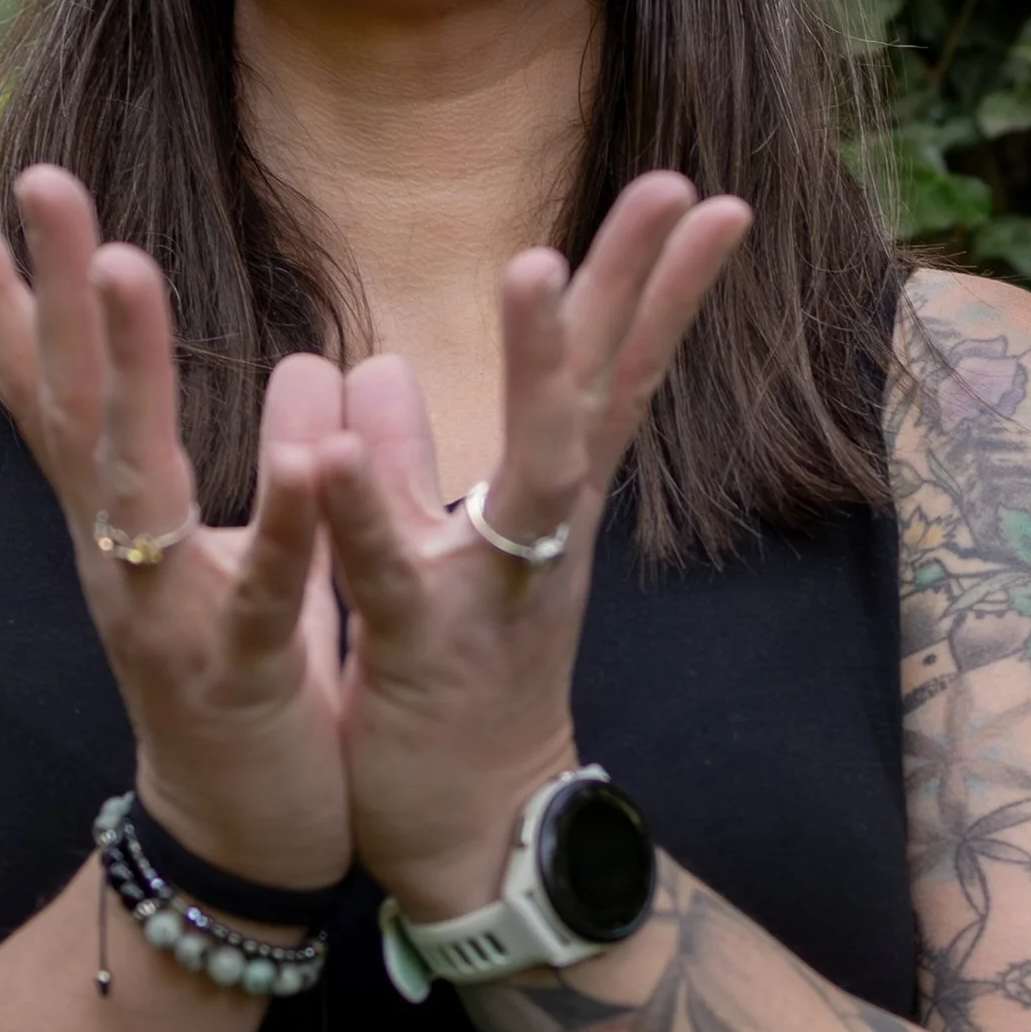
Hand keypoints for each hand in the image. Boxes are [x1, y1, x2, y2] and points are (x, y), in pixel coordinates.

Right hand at [0, 171, 351, 890]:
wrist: (243, 845)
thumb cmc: (243, 685)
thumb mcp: (244, 557)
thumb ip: (267, 460)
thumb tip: (302, 362)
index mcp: (119, 521)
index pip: (49, 388)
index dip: (0, 296)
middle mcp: (119, 556)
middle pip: (75, 405)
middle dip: (52, 290)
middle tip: (39, 178)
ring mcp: (167, 616)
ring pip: (138, 482)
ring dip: (136, 372)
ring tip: (125, 266)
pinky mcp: (240, 679)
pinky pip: (260, 596)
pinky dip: (279, 528)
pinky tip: (303, 460)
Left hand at [317, 174, 750, 919]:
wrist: (470, 844)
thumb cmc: (459, 692)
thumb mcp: (434, 556)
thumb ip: (407, 461)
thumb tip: (381, 368)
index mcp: (542, 505)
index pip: (610, 372)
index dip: (652, 282)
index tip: (700, 189)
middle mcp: (540, 536)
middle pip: (605, 393)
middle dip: (639, 289)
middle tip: (684, 187)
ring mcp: (494, 592)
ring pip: (529, 470)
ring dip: (536, 368)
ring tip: (533, 263)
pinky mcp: (426, 653)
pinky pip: (391, 572)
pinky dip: (362, 510)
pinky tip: (329, 451)